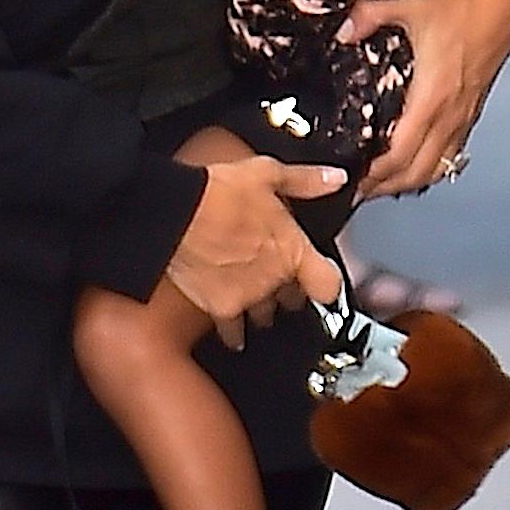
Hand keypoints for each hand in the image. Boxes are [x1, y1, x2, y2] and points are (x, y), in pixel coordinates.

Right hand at [166, 152, 345, 349]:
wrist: (176, 215)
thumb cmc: (218, 194)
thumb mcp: (267, 174)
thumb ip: (305, 181)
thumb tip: (333, 178)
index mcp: (292, 249)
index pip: (328, 284)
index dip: (327, 285)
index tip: (322, 285)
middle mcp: (276, 279)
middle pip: (295, 300)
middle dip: (288, 291)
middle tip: (278, 281)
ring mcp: (250, 297)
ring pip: (266, 316)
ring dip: (262, 308)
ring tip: (253, 298)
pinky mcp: (222, 308)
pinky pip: (234, 331)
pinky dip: (234, 334)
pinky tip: (234, 335)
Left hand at [345, 0, 509, 197]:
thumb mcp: (411, 2)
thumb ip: (370, 17)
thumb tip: (343, 31)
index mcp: (433, 94)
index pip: (401, 153)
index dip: (374, 175)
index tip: (349, 181)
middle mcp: (451, 113)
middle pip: (417, 172)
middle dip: (385, 187)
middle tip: (354, 191)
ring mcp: (465, 114)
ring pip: (436, 167)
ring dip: (406, 181)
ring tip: (377, 185)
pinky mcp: (472, 109)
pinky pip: (450, 152)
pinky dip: (428, 166)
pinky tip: (409, 165)